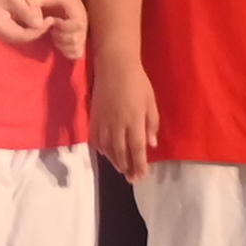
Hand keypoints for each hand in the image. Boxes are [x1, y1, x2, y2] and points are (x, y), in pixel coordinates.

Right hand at [89, 52, 159, 178]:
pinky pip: (96, 139)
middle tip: (132, 178)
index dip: (139, 165)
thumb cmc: (138, 82)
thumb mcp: (150, 102)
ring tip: (121, 169)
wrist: (114, 66)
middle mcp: (118, 124)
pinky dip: (102, 150)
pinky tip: (107, 155)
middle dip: (127, 167)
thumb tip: (151, 145)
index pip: (137, 149)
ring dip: (115, 161)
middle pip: (121, 152)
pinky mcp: (94, 117)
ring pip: (108, 148)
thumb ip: (151, 124)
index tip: (141, 176)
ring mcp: (104, 121)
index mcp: (134, 120)